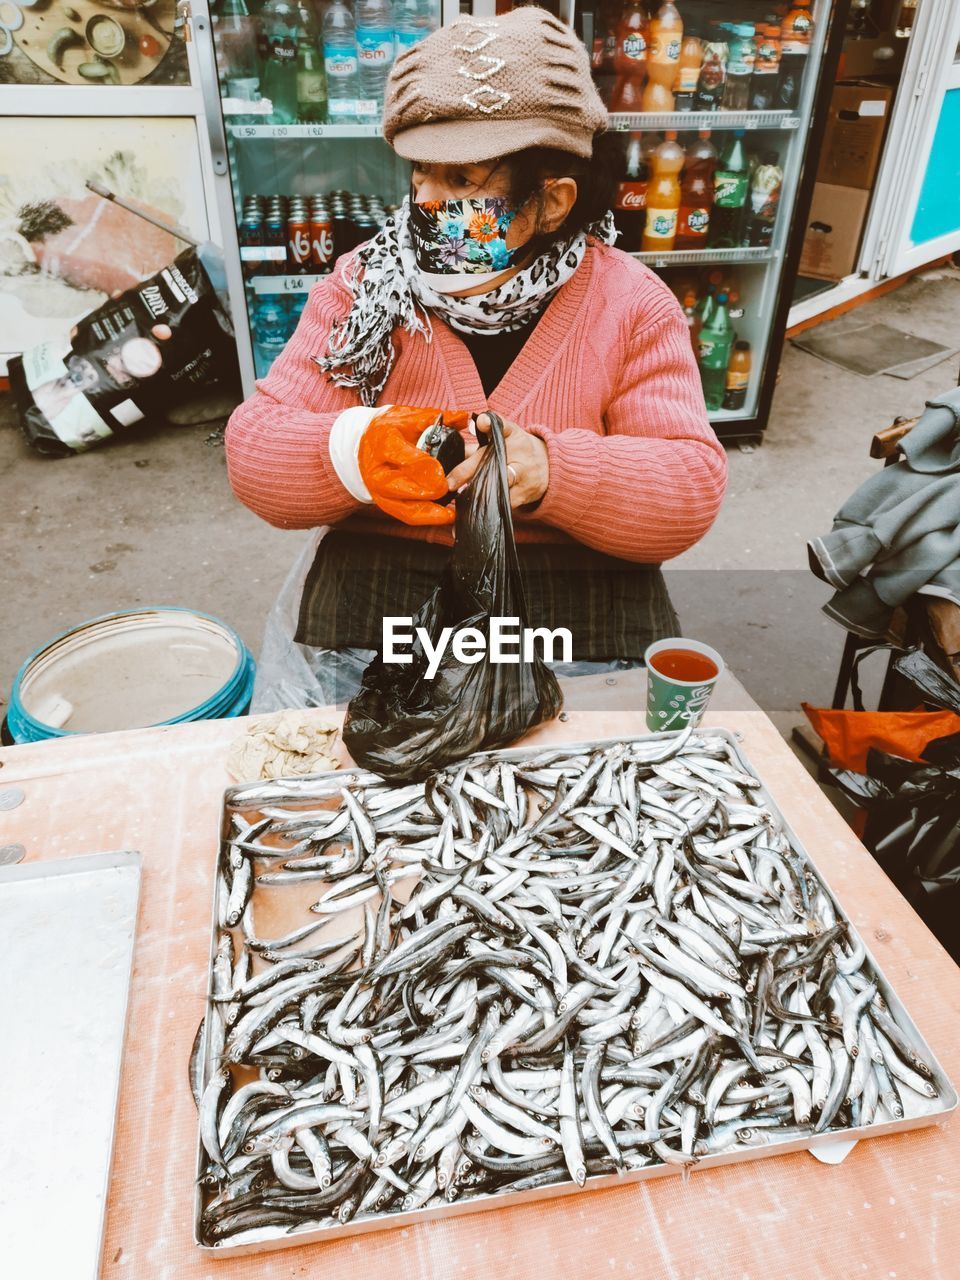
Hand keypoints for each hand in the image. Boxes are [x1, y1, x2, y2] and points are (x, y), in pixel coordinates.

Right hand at [358, 405, 469, 525]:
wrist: (364, 446)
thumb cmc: (389, 429)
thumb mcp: (409, 417)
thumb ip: (436, 418)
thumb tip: (463, 417)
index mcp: (383, 444)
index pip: (401, 457)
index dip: (421, 465)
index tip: (439, 469)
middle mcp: (378, 472)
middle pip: (402, 486)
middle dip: (427, 489)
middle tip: (448, 487)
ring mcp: (381, 491)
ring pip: (406, 507)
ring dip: (430, 511)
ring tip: (452, 512)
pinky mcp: (387, 504)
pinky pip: (408, 515)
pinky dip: (428, 518)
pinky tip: (446, 517)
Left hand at [446, 413, 549, 509]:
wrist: (550, 467)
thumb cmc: (519, 452)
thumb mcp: (505, 440)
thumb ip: (480, 444)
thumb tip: (454, 451)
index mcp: (512, 435)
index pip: (502, 425)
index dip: (490, 424)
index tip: (481, 422)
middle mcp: (519, 452)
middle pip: (492, 461)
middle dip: (468, 471)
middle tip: (450, 482)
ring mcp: (523, 474)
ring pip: (497, 485)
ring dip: (477, 492)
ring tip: (460, 498)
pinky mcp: (525, 494)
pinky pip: (502, 502)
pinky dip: (487, 506)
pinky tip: (474, 509)